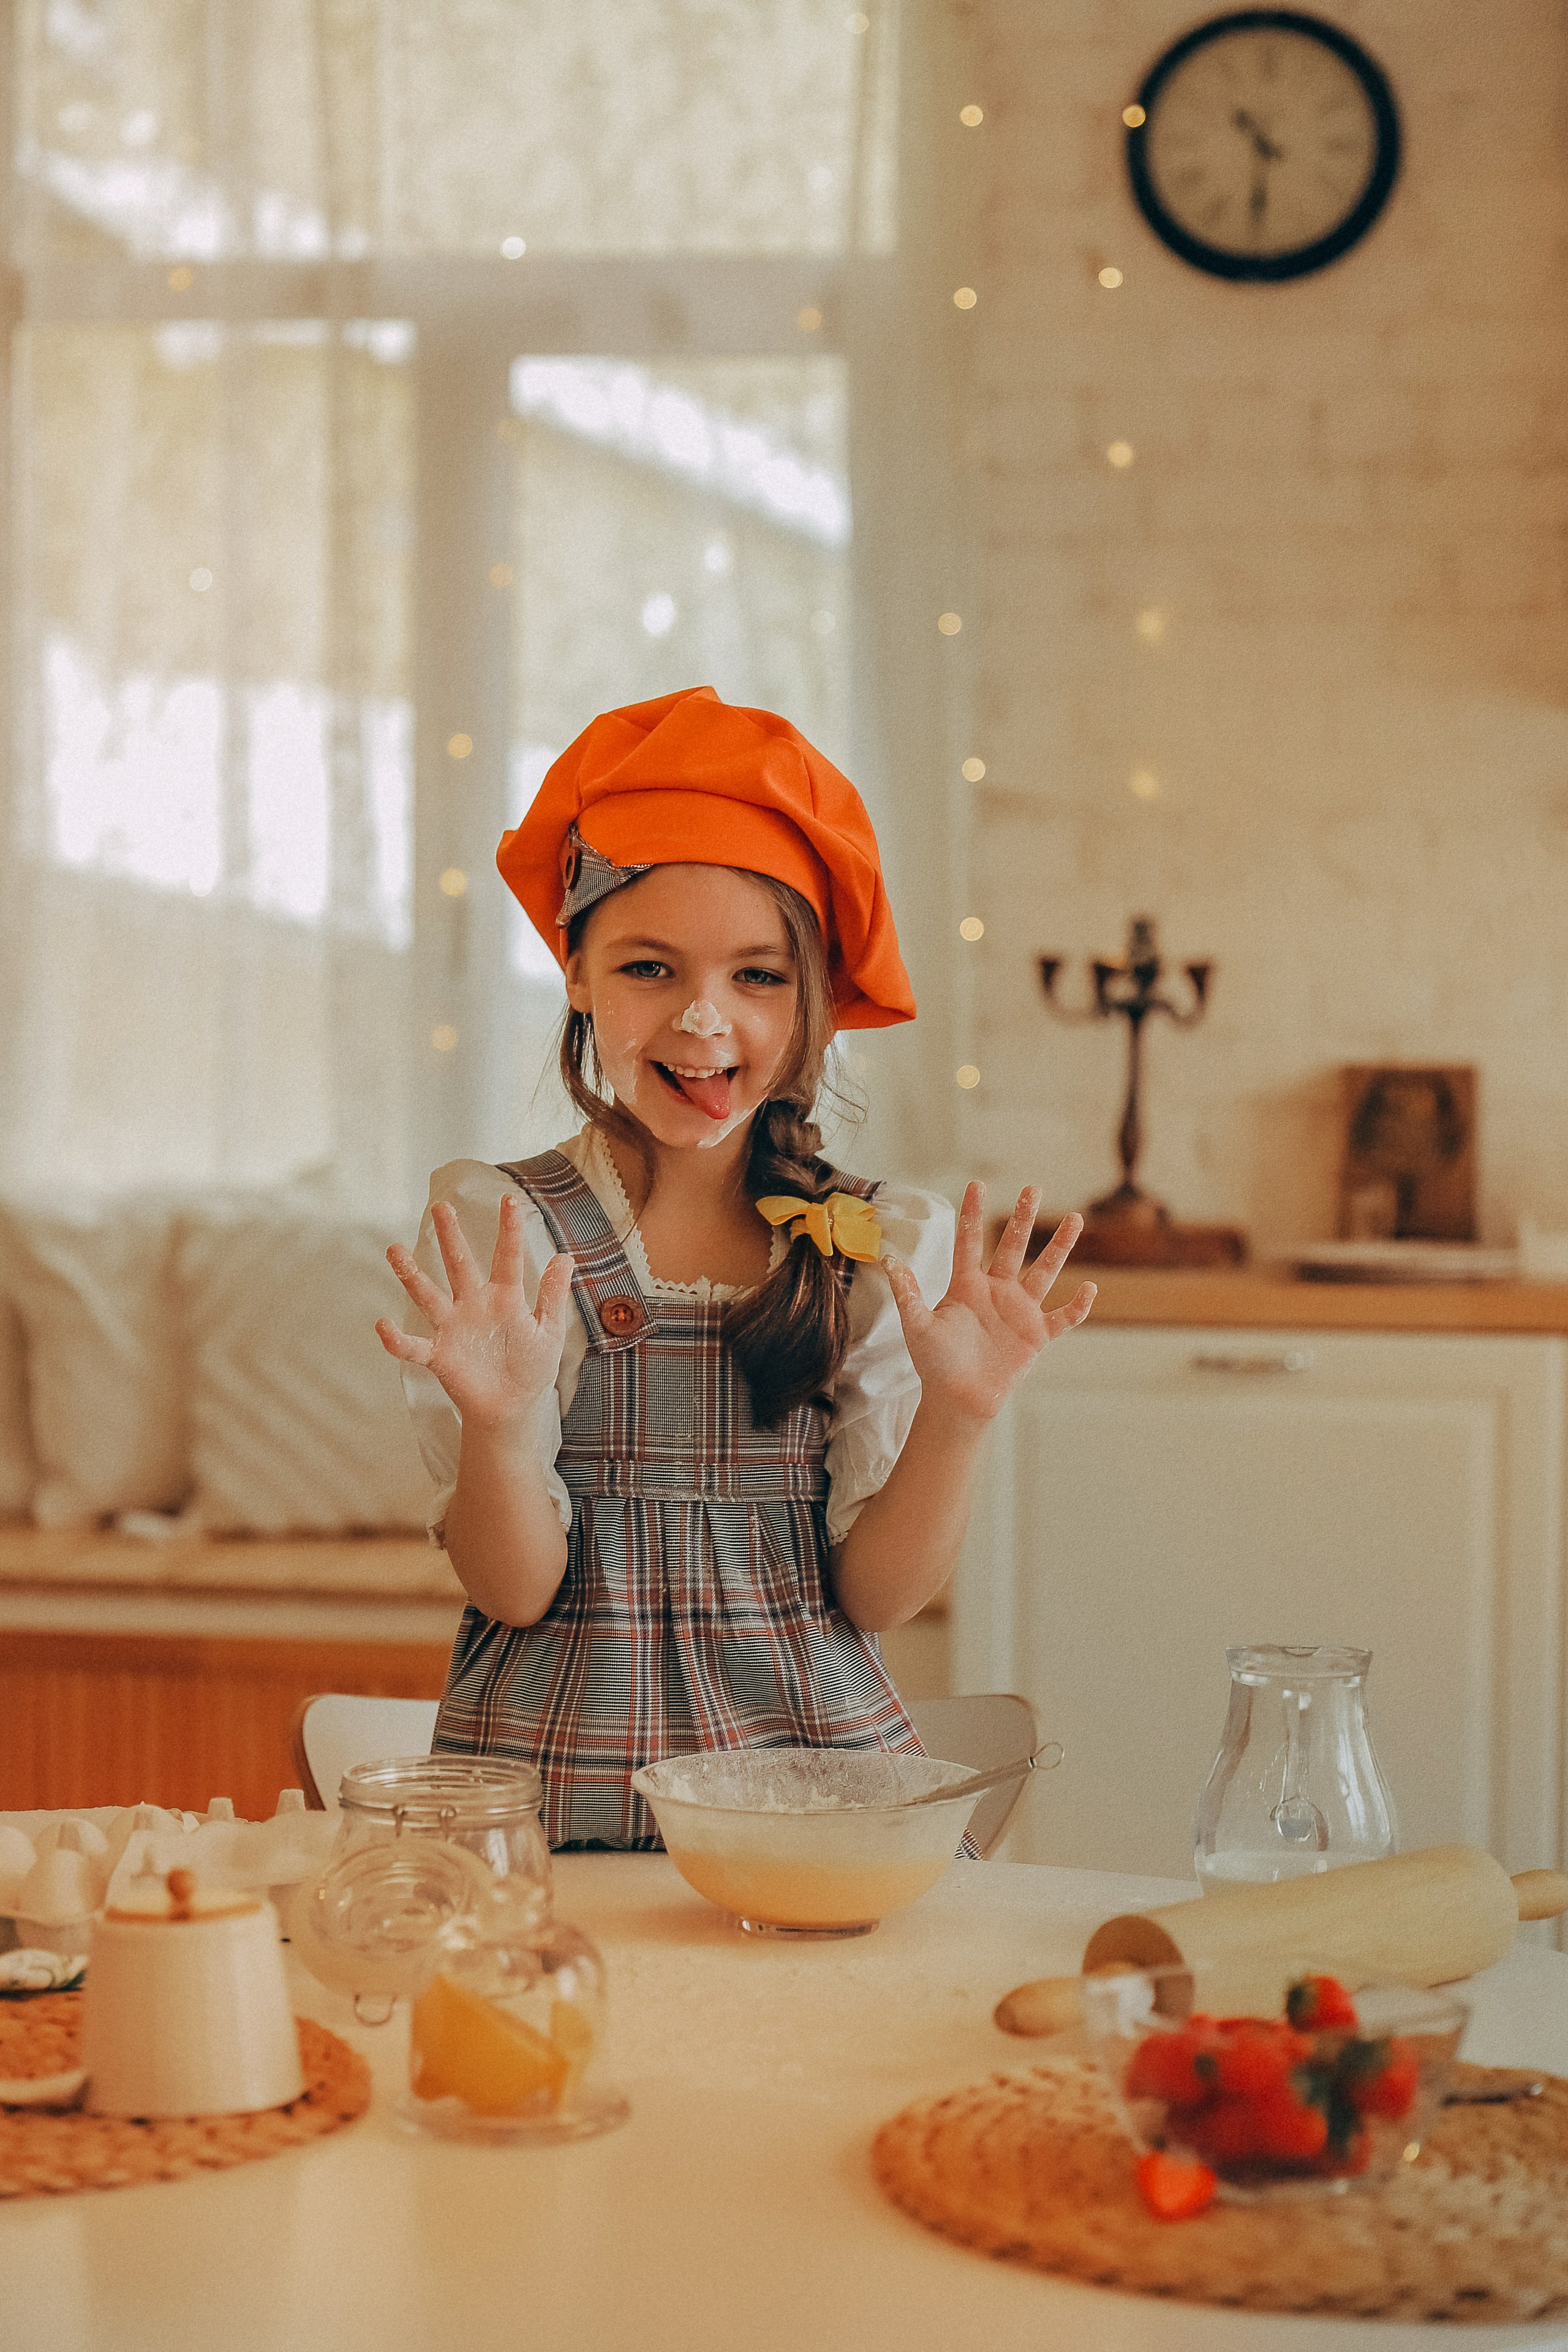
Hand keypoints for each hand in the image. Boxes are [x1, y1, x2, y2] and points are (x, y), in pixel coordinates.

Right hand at [376, 1195, 574, 1433]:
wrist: (512, 1408)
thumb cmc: (531, 1368)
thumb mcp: (549, 1331)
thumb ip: (553, 1296)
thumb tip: (566, 1256)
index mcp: (504, 1298)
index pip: (507, 1258)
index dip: (509, 1231)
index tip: (509, 1200)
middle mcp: (474, 1305)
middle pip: (460, 1264)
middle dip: (451, 1237)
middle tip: (441, 1207)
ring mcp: (453, 1328)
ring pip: (429, 1296)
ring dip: (412, 1275)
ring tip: (395, 1251)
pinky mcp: (439, 1355)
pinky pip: (414, 1346)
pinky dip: (397, 1339)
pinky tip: (382, 1326)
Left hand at [881, 1183, 1094, 1425]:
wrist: (958, 1400)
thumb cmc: (934, 1363)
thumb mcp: (917, 1326)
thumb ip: (908, 1294)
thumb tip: (888, 1261)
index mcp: (967, 1285)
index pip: (970, 1241)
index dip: (972, 1214)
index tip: (977, 1184)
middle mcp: (996, 1291)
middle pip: (1013, 1247)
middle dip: (1024, 1218)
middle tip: (1033, 1187)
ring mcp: (1019, 1311)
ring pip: (1044, 1271)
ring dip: (1060, 1247)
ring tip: (1075, 1218)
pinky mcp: (1036, 1336)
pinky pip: (1063, 1318)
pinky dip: (1077, 1306)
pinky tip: (1089, 1289)